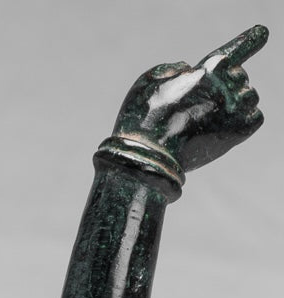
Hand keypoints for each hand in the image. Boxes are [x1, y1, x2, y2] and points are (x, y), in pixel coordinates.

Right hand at [113, 25, 267, 171]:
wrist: (150, 157)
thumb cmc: (143, 120)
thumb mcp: (146, 82)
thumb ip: (169, 68)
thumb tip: (187, 68)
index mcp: (204, 73)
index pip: (229, 54)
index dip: (247, 41)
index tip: (262, 32)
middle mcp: (224, 89)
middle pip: (239, 75)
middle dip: (226, 82)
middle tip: (207, 99)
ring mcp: (233, 111)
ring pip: (250, 96)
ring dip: (237, 101)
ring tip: (215, 114)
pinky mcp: (239, 132)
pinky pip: (255, 117)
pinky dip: (245, 119)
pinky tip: (226, 124)